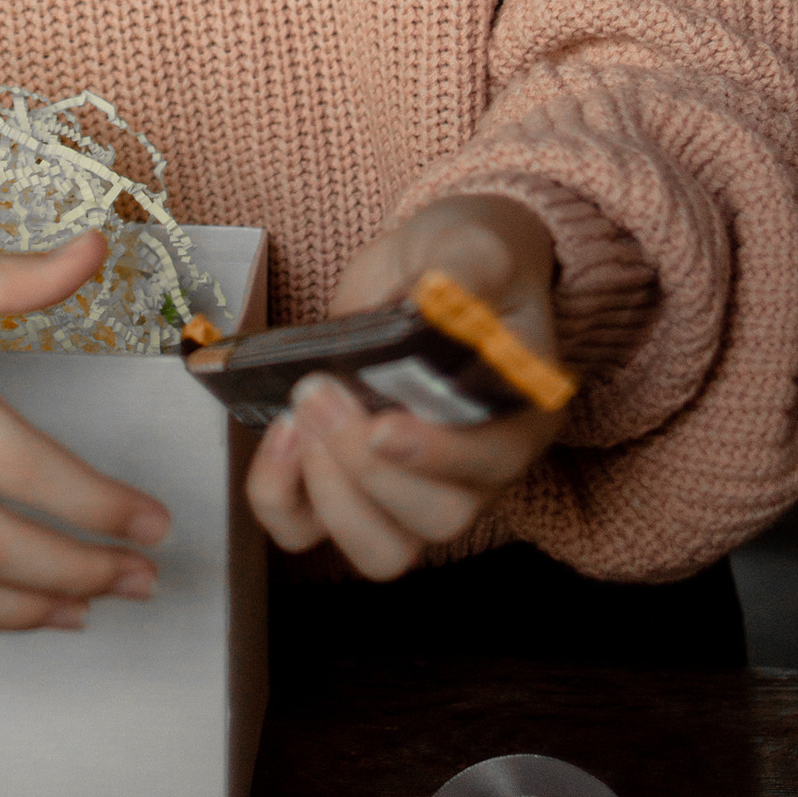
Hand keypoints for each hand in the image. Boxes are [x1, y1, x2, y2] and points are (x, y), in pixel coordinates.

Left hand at [244, 194, 566, 581]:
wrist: (431, 266)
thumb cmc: (468, 260)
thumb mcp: (476, 245)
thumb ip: (468, 272)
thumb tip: (445, 297)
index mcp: (518, 417)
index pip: (493, 465)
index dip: (438, 457)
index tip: (385, 426)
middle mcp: (473, 470)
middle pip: (436, 522)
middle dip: (367, 469)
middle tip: (321, 393)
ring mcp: (409, 486)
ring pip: (379, 551)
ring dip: (328, 495)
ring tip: (298, 419)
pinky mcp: (348, 482)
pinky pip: (309, 531)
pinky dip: (280, 497)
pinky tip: (279, 434)